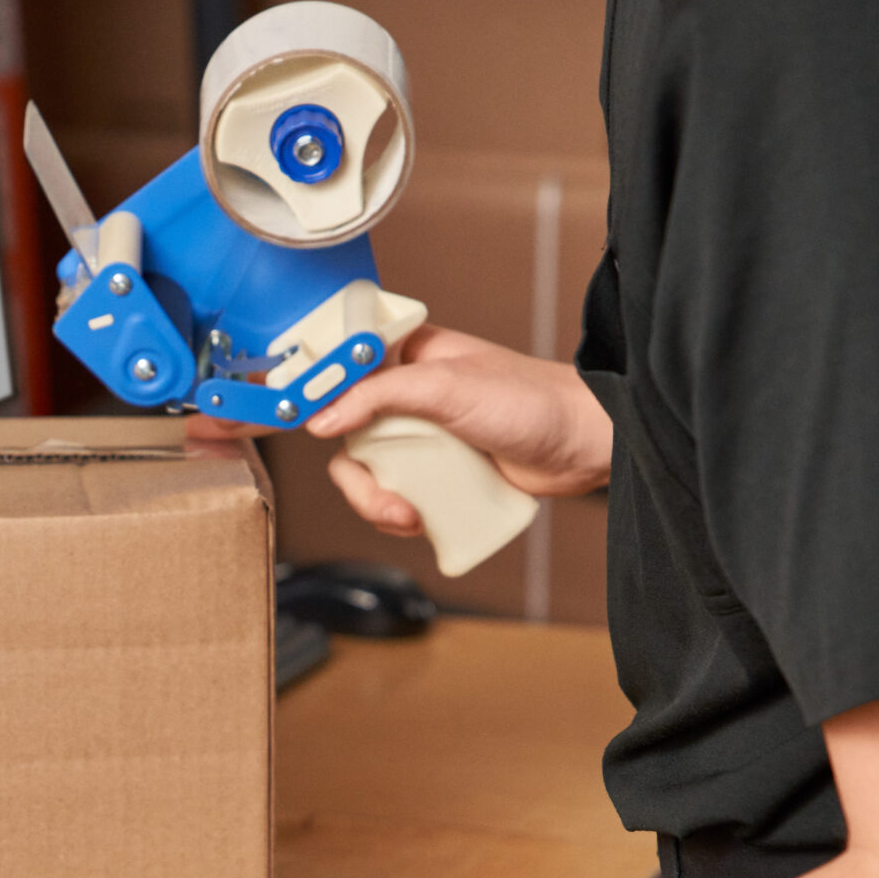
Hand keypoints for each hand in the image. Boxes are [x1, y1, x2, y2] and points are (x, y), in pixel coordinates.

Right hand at [307, 329, 612, 533]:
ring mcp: (420, 437)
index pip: (340, 369)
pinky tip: (422, 521)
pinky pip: (394, 496)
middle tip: (378, 496)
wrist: (582, 446)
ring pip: (366, 473)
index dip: (313, 395)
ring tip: (410, 518)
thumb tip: (322, 418)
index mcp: (405, 356)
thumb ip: (380, 395)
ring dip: (376, 503)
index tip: (296, 420)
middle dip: (356, 477)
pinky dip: (398, 515)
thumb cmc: (530, 401)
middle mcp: (406, 395)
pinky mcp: (435, 473)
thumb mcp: (447, 386)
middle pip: (343, 435)